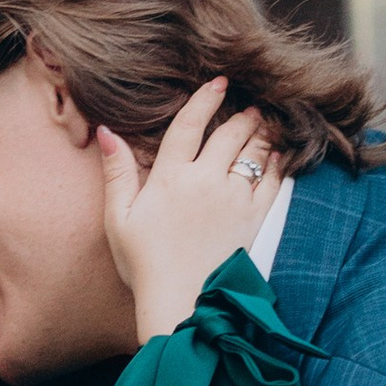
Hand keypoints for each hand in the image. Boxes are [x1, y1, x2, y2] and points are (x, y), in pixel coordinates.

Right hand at [97, 78, 281, 341]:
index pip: (190, 124)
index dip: (205, 99)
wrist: (182, 303)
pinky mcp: (253, 219)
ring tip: (265, 121)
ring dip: (262, 132)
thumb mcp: (118, 218)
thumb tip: (106, 132)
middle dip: (242, 113)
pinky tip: (278, 155)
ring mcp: (234, 199)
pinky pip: (271, 182)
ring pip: (254, 152)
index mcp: (171, 177)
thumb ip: (117, 172)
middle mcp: (206, 181)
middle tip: (250, 103)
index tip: (219, 82)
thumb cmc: (144, 264)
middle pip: (230, 133)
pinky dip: (276, 164)